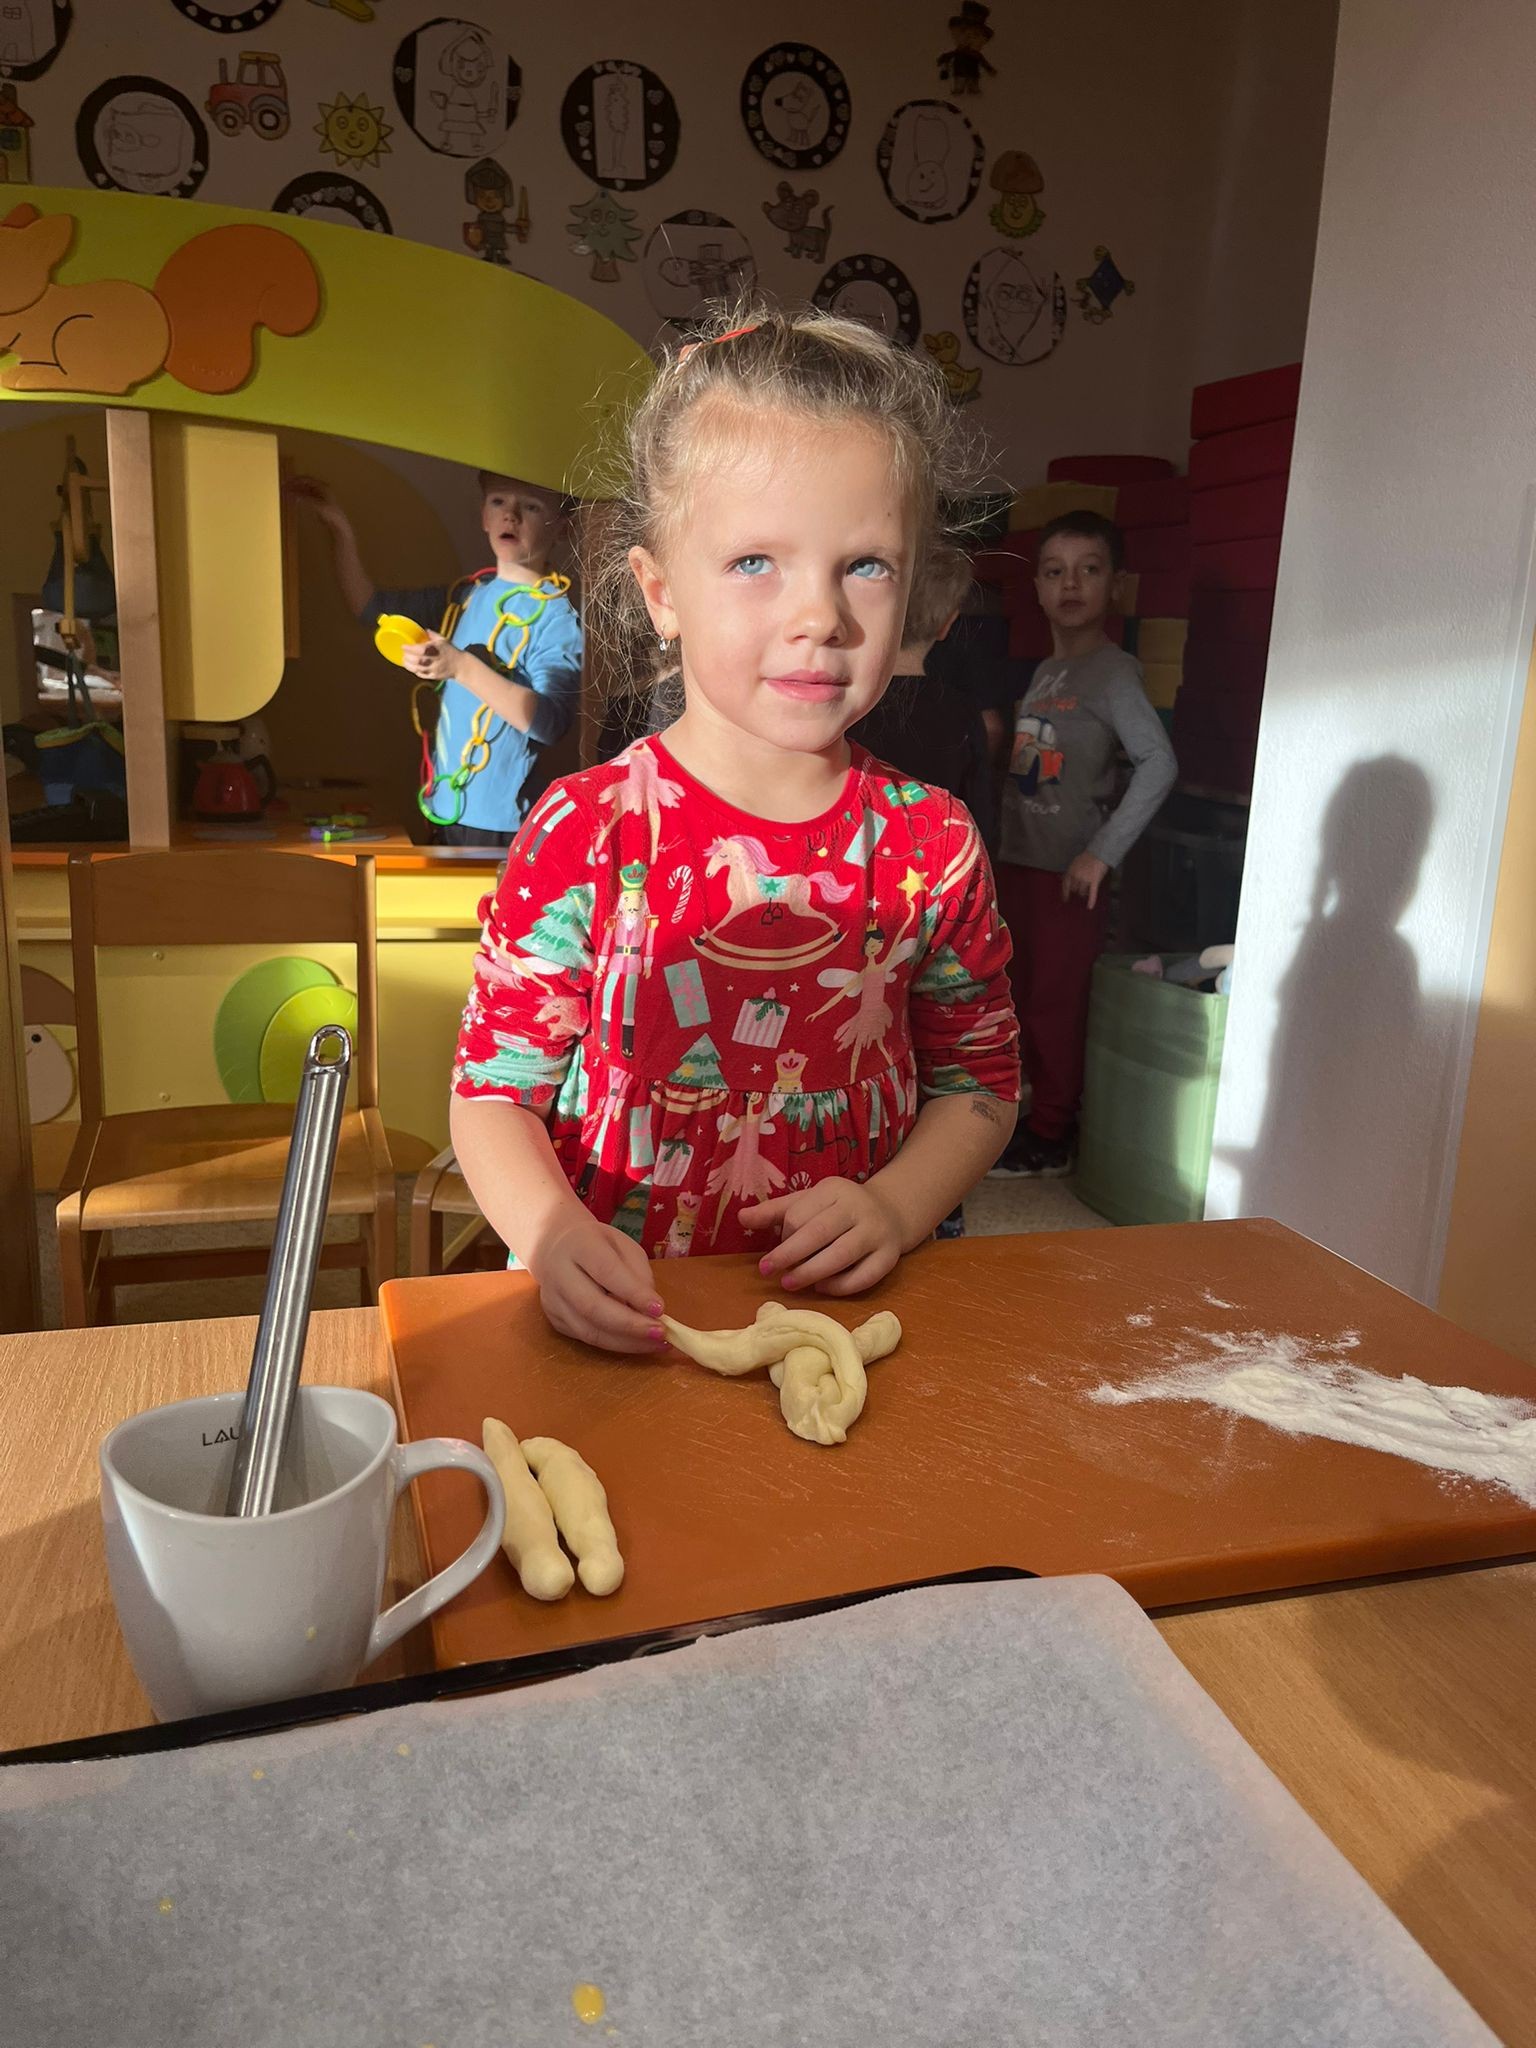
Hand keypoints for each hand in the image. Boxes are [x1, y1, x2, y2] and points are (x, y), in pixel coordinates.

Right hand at [284, 474, 348, 533]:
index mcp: (322, 486)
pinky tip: (294, 499)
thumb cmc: (330, 513)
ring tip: (287, 493)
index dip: (296, 480)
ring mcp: (319, 496)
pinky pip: (306, 497)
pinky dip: (299, 496)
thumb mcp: (316, 505)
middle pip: (305, 484)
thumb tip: (293, 494)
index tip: (287, 482)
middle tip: (284, 487)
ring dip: (296, 491)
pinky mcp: (318, 503)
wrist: (337, 524)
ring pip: (305, 490)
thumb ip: (305, 498)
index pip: (306, 479)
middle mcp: (321, 489)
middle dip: (294, 485)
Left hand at [399, 631, 462, 682]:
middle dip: (407, 657)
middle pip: (417, 660)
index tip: (403, 646)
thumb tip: (423, 630)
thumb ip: (432, 635)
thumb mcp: (443, 640)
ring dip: (409, 665)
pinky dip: (415, 671)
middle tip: (403, 654)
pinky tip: (412, 667)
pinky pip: (422, 675)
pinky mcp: (434, 676)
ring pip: (418, 669)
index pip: (420, 649)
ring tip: (404, 661)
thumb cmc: (450, 651)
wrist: (460, 665)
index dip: (410, 648)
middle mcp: (435, 660)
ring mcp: (434, 669)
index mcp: (436, 649)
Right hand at [531, 1211, 665, 1354]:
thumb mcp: (622, 1245)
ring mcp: (552, 1300)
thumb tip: (651, 1310)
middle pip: (592, 1307)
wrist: (552, 1246)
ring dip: (625, 1343)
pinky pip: (585, 1338)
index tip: (660, 1309)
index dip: (633, 1293)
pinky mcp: (553, 1320)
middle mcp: (558, 1274)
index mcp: (579, 1245)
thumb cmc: (596, 1244)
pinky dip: (615, 1344)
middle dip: (630, 1325)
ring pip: (588, 1331)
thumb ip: (637, 1272)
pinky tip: (637, 1343)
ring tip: (656, 1344)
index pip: (606, 1272)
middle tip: (661, 1334)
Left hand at [740, 1177, 903, 1296]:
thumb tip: (741, 1218)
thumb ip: (776, 1211)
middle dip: (789, 1255)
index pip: (800, 1215)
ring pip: (841, 1255)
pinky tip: (822, 1288)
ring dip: (811, 1272)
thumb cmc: (838, 1210)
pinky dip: (839, 1286)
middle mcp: (858, 1208)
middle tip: (767, 1270)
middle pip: (819, 1233)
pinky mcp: (889, 1257)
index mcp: (834, 1190)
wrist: (891, 1213)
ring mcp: (876, 1232)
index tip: (774, 1251)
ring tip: (789, 1283)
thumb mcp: (809, 1202)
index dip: (783, 1237)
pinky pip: (863, 1277)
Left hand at [1062, 852, 1109, 909]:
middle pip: (1074, 889)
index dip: (1065, 893)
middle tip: (1079, 892)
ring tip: (1086, 893)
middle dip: (1076, 891)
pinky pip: (1092, 893)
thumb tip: (1064, 879)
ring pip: (1082, 892)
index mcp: (1070, 871)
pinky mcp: (1094, 882)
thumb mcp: (1075, 863)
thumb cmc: (1087, 857)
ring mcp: (1085, 880)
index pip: (1065, 885)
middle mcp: (1076, 877)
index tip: (1065, 899)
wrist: (1098, 853)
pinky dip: (1091, 901)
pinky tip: (1089, 907)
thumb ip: (1070, 871)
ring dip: (1083, 893)